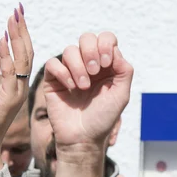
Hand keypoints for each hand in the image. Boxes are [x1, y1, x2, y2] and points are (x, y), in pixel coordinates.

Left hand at [0, 5, 32, 176]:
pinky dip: (7, 61)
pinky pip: (9, 77)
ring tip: (12, 21)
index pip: (22, 55)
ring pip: (21, 62)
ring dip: (16, 40)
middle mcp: (19, 87)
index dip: (19, 35)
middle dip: (21, 31)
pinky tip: (3, 46)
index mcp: (16, 84)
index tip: (15, 16)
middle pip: (25, 54)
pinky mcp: (7, 101)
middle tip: (17, 11)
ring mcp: (15, 94)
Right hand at [43, 33, 132, 155]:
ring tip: (82, 87)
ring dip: (78, 66)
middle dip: (91, 51)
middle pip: (86, 38)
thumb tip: (114, 50)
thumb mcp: (121, 95)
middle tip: (95, 71)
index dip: (105, 44)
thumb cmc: (103, 119)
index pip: (105, 39)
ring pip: (69, 50)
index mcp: (106, 66)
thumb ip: (124, 70)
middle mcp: (87, 65)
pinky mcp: (53, 80)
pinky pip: (53, 63)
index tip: (107, 64)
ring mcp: (69, 72)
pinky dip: (62, 72)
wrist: (83, 138)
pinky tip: (70, 87)